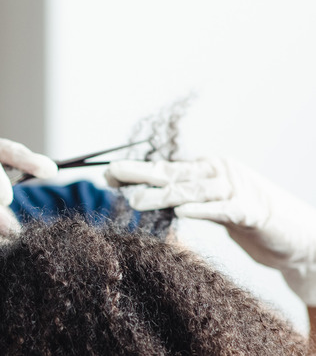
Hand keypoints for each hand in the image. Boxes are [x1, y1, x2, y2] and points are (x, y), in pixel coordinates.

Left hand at [105, 157, 315, 304]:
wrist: (300, 238)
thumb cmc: (251, 220)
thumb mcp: (213, 206)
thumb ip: (187, 198)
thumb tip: (146, 194)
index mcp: (210, 169)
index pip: (167, 168)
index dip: (137, 170)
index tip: (108, 173)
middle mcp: (221, 173)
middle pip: (173, 172)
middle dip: (139, 173)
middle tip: (110, 175)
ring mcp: (238, 190)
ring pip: (192, 190)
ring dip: (161, 195)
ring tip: (134, 200)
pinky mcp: (252, 212)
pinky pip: (223, 210)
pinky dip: (202, 210)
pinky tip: (181, 212)